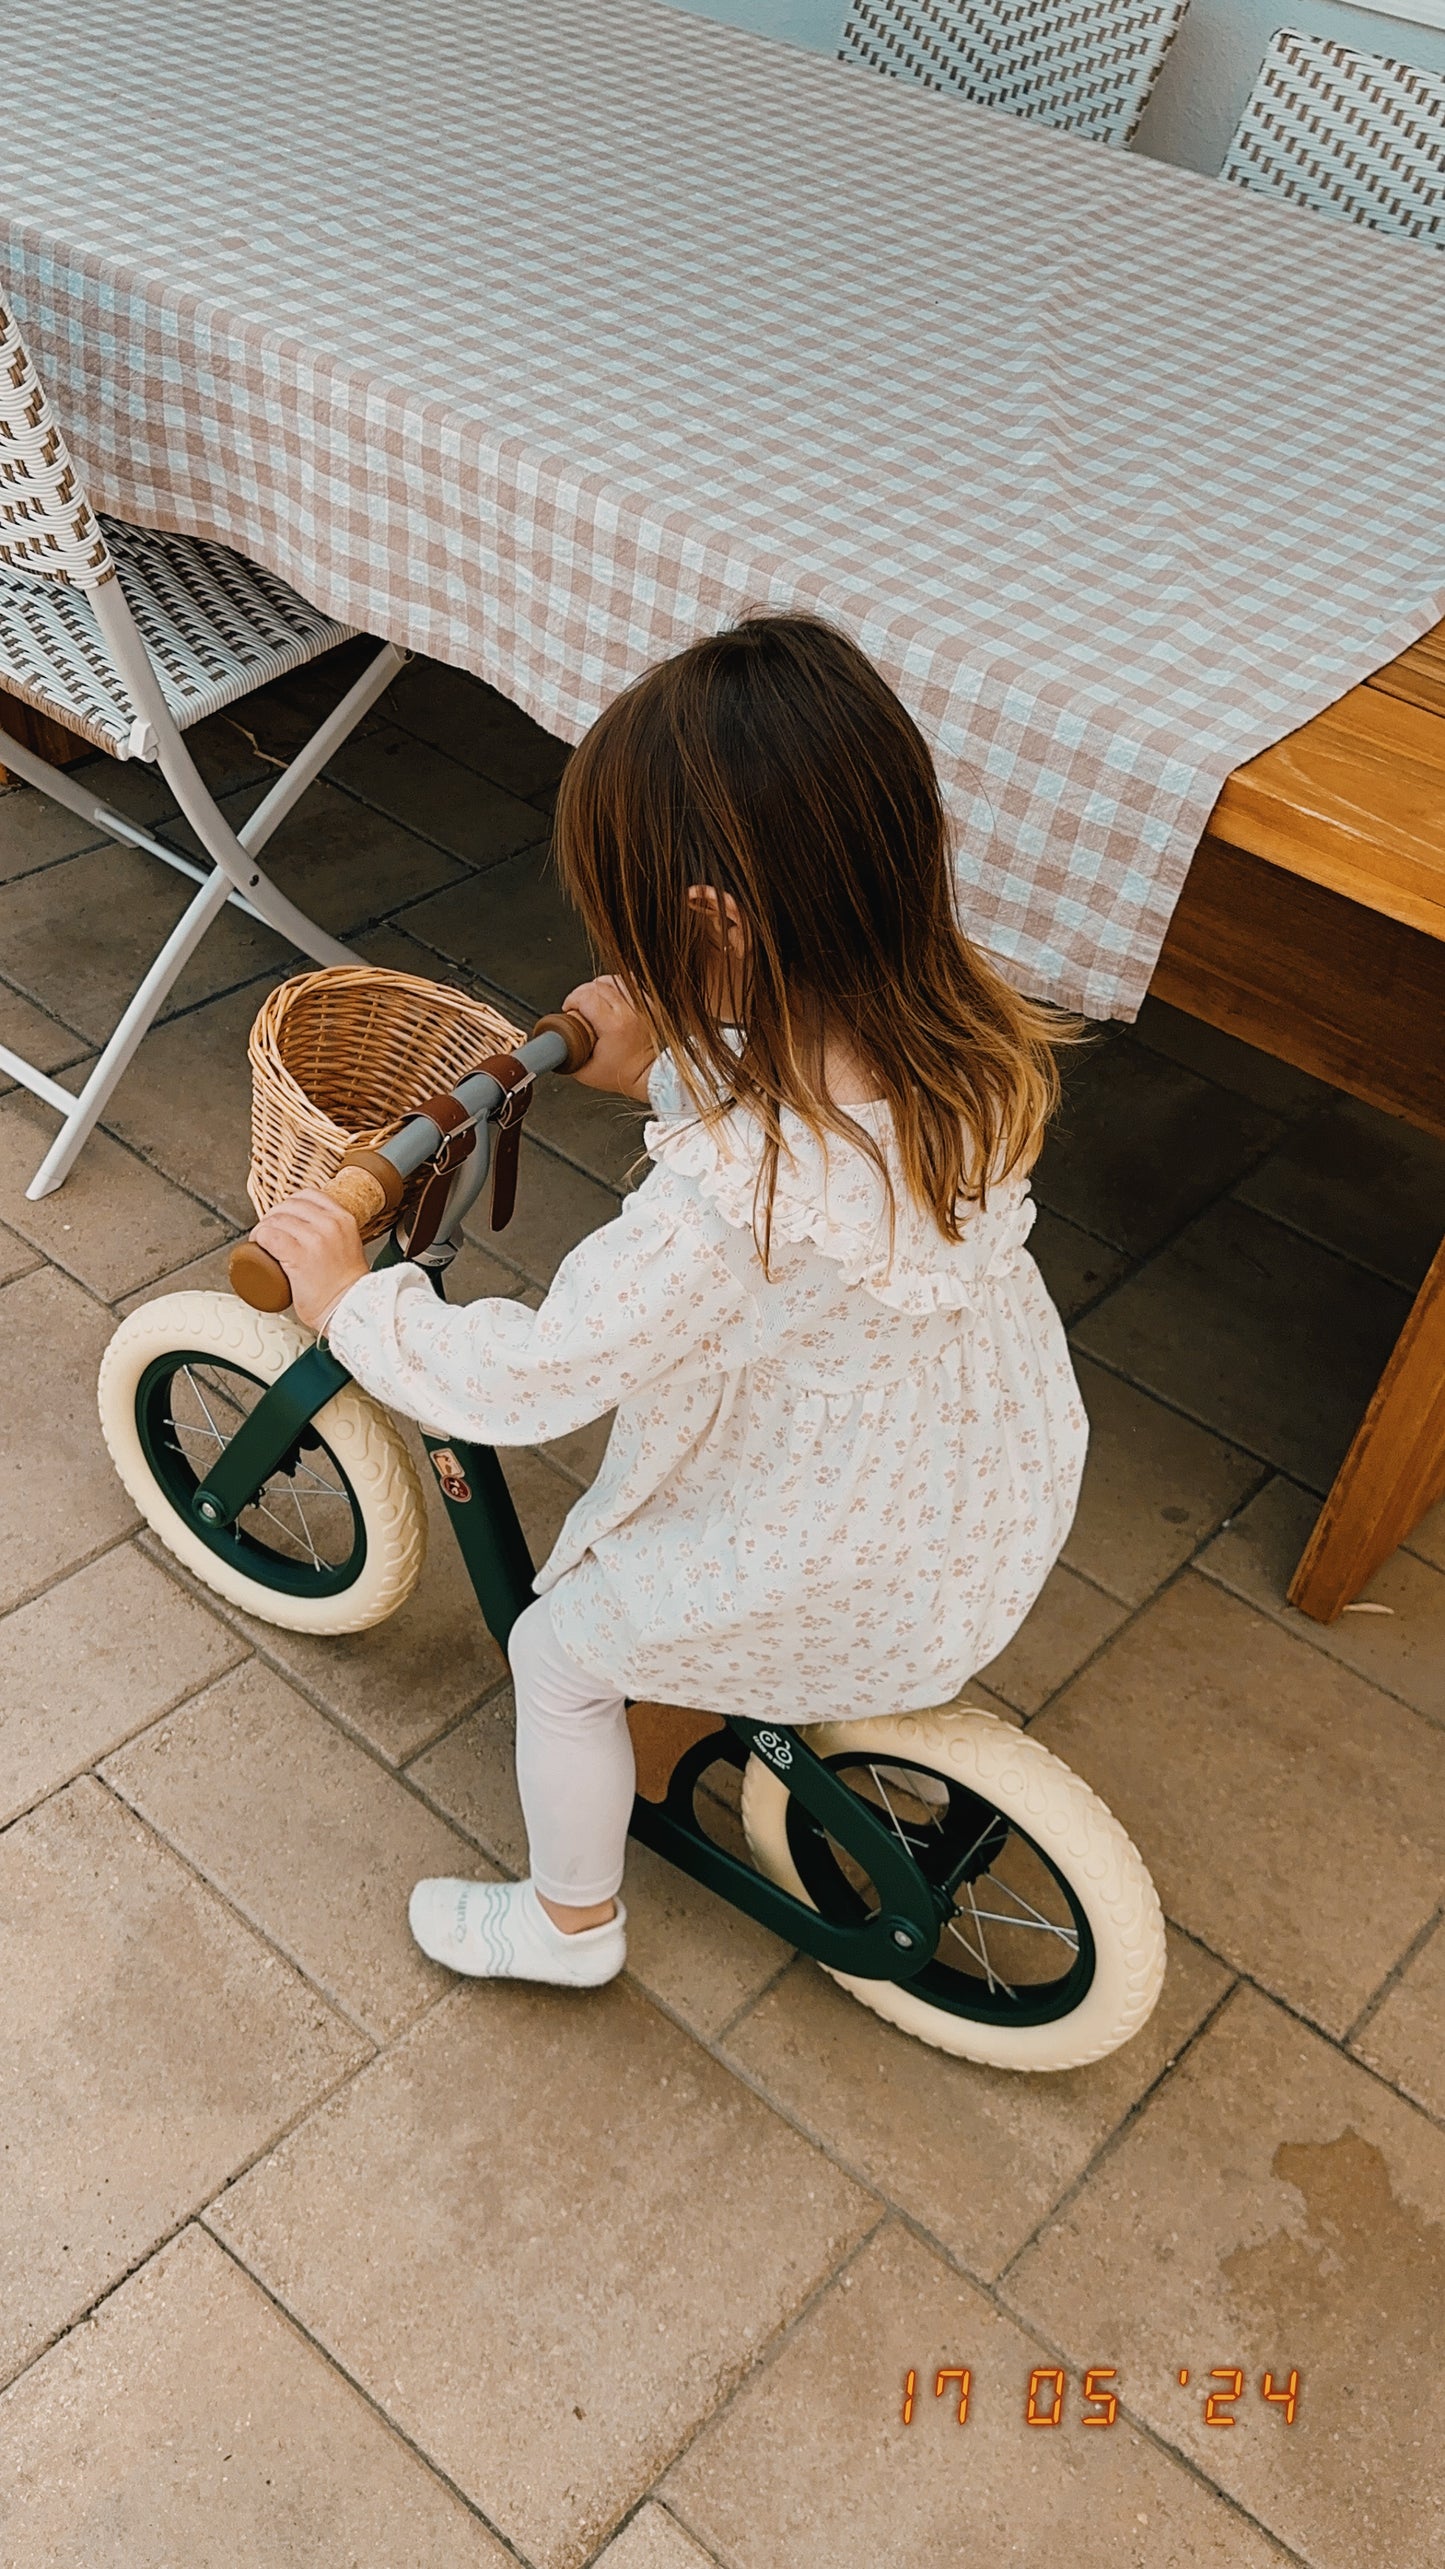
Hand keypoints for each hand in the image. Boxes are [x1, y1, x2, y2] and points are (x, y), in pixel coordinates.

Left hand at [248, 1188, 368, 1331]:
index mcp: (343, 1218)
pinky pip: (269, 1235)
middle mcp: (330, 1224)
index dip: (289, 1205)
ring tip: (261, 1242)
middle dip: (272, 1217)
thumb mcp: (348, 1245)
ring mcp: (315, 1239)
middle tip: (268, 1234)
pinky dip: (258, 1237)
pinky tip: (257, 1246)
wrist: (349, 1309)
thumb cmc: (346, 1287)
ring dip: (262, 1228)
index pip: (308, 1195)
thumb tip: (313, 1228)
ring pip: (276, 1219)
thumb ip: (336, 1234)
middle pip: (288, 1206)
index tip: (283, 1218)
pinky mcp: (299, 1255)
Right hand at [563, 975, 656, 1100]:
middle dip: (582, 992)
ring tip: (592, 1000)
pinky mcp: (648, 1005)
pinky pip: (629, 984)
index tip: (569, 1009)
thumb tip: (556, 1042)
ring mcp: (640, 1006)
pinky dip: (615, 987)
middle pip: (598, 985)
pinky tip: (609, 998)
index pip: (586, 996)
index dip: (572, 999)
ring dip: (598, 986)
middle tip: (578, 1006)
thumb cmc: (623, 1075)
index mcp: (613, 1026)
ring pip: (614, 980)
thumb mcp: (585, 1072)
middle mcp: (629, 1012)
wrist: (649, 1076)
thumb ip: (568, 1055)